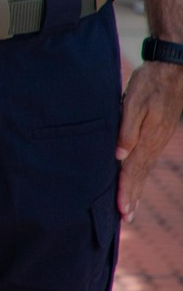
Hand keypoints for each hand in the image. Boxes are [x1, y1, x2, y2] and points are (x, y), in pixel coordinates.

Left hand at [118, 60, 182, 219]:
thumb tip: (119, 155)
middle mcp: (153, 144)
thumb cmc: (150, 84)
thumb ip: (125, 130)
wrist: (172, 72)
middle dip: (131, 197)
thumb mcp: (133, 103)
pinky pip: (147, 161)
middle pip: (139, 176)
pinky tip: (136, 180)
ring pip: (144, 171)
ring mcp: (156, 141)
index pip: (132, 171)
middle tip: (125, 218)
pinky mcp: (156, 136)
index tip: (120, 210)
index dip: (125, 191)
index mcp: (146, 140)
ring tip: (129, 207)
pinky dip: (140, 175)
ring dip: (135, 189)